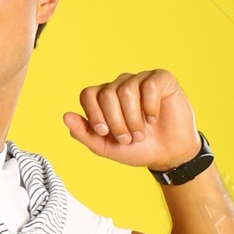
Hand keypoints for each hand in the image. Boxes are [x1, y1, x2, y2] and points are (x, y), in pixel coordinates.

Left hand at [63, 69, 198, 170]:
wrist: (167, 155)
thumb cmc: (137, 148)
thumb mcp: (105, 147)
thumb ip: (84, 133)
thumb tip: (65, 116)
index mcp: (105, 98)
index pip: (88, 94)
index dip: (94, 115)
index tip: (105, 133)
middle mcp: (121, 85)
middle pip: (107, 94)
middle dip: (116, 122)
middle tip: (128, 137)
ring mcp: (141, 80)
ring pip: (126, 90)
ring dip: (133, 119)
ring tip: (141, 133)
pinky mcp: (161, 79)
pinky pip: (148, 86)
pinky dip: (150, 108)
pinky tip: (154, 118)